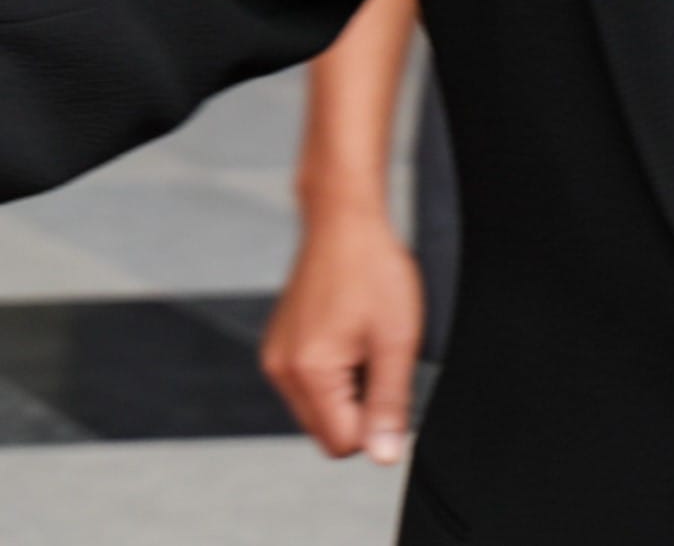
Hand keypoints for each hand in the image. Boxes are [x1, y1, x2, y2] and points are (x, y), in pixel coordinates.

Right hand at [262, 207, 425, 463]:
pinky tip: (347, 334)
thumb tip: (386, 455)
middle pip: (327, 431)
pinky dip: (331, 373)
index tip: (386, 381)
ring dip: (345, 391)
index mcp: (309, 372)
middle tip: (375, 358)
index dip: (376, 423)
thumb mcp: (396, 342)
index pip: (344, 444)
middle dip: (358, 409)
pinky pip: (308, 384)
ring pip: (318, 409)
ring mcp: (277, 354)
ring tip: (361, 342)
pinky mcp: (279, 343)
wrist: (343, 218)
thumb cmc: (369, 266)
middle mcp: (282, 368)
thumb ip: (390, 405)